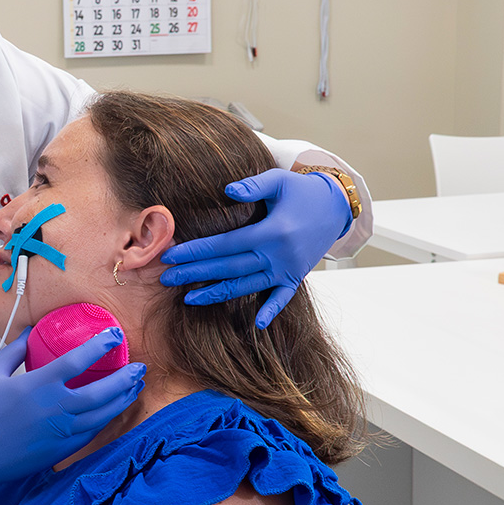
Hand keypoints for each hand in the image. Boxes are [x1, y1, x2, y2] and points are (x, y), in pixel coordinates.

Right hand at [0, 327, 146, 496]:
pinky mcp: (59, 451)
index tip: (114, 335)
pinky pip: (91, 434)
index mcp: (38, 384)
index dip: (100, 345)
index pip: (79, 360)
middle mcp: (55, 408)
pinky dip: (105, 421)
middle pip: (102, 391)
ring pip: (103, 415)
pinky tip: (112, 411)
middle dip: (125, 378)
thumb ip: (15, 351)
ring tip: (134, 388)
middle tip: (139, 368)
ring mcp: (60, 433)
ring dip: (122, 400)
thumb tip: (31, 332)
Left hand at [158, 168, 350, 328]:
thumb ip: (252, 185)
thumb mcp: (279, 180)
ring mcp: (288, 269)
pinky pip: (282, 298)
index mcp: (272, 231)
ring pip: (247, 286)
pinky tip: (256, 324)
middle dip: (195, 273)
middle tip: (166, 279)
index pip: (225, 244)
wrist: (336, 206)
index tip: (171, 256)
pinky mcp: (296, 277)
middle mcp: (279, 255)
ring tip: (189, 298)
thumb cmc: (302, 190)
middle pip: (229, 267)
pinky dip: (271, 311)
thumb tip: (226, 190)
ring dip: (217, 294)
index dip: (197, 251)